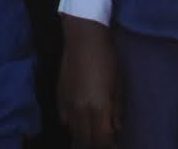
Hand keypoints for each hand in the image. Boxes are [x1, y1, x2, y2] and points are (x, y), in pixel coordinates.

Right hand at [59, 15, 120, 147]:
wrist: (84, 39)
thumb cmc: (107, 61)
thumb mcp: (118, 87)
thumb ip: (117, 112)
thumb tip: (116, 130)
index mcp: (99, 108)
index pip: (103, 141)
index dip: (110, 146)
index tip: (115, 144)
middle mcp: (80, 110)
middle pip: (87, 141)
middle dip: (97, 144)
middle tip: (105, 140)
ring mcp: (67, 104)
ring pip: (73, 133)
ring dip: (84, 137)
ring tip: (93, 136)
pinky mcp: (59, 97)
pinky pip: (64, 121)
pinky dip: (72, 127)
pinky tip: (80, 124)